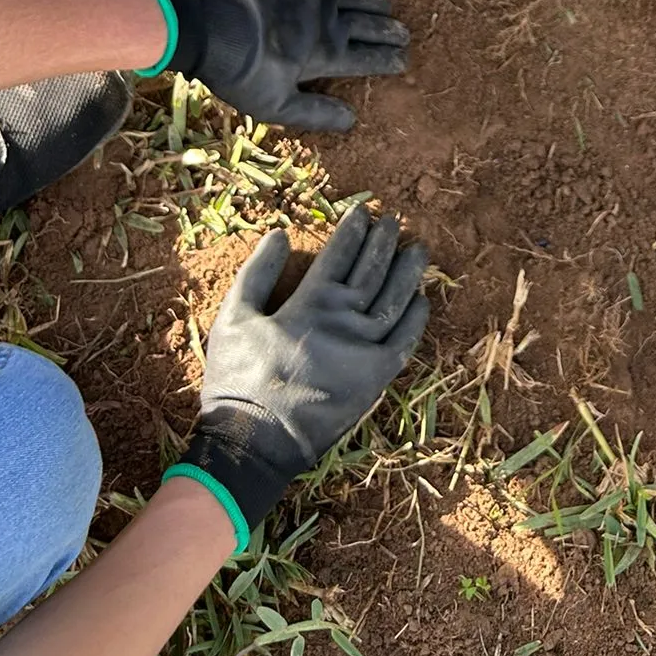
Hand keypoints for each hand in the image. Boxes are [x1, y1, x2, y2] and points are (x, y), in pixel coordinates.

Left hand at [154, 0, 407, 130]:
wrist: (210, 29)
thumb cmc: (242, 74)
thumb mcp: (276, 106)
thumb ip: (315, 113)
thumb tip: (352, 119)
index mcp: (326, 56)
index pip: (367, 58)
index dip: (387, 60)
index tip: (403, 61)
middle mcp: (327, 23)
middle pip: (367, 26)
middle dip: (388, 32)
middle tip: (405, 34)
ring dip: (373, 2)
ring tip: (388, 5)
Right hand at [169, 205, 429, 548]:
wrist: (254, 443)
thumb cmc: (239, 379)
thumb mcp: (233, 318)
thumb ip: (256, 273)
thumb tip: (277, 234)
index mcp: (311, 303)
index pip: (339, 254)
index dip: (353, 230)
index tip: (363, 211)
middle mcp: (344, 320)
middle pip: (372, 270)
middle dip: (383, 242)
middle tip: (393, 222)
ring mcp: (364, 350)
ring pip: (395, 300)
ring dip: (407, 272)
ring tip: (417, 250)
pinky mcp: (375, 379)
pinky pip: (403, 343)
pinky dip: (414, 320)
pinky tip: (421, 300)